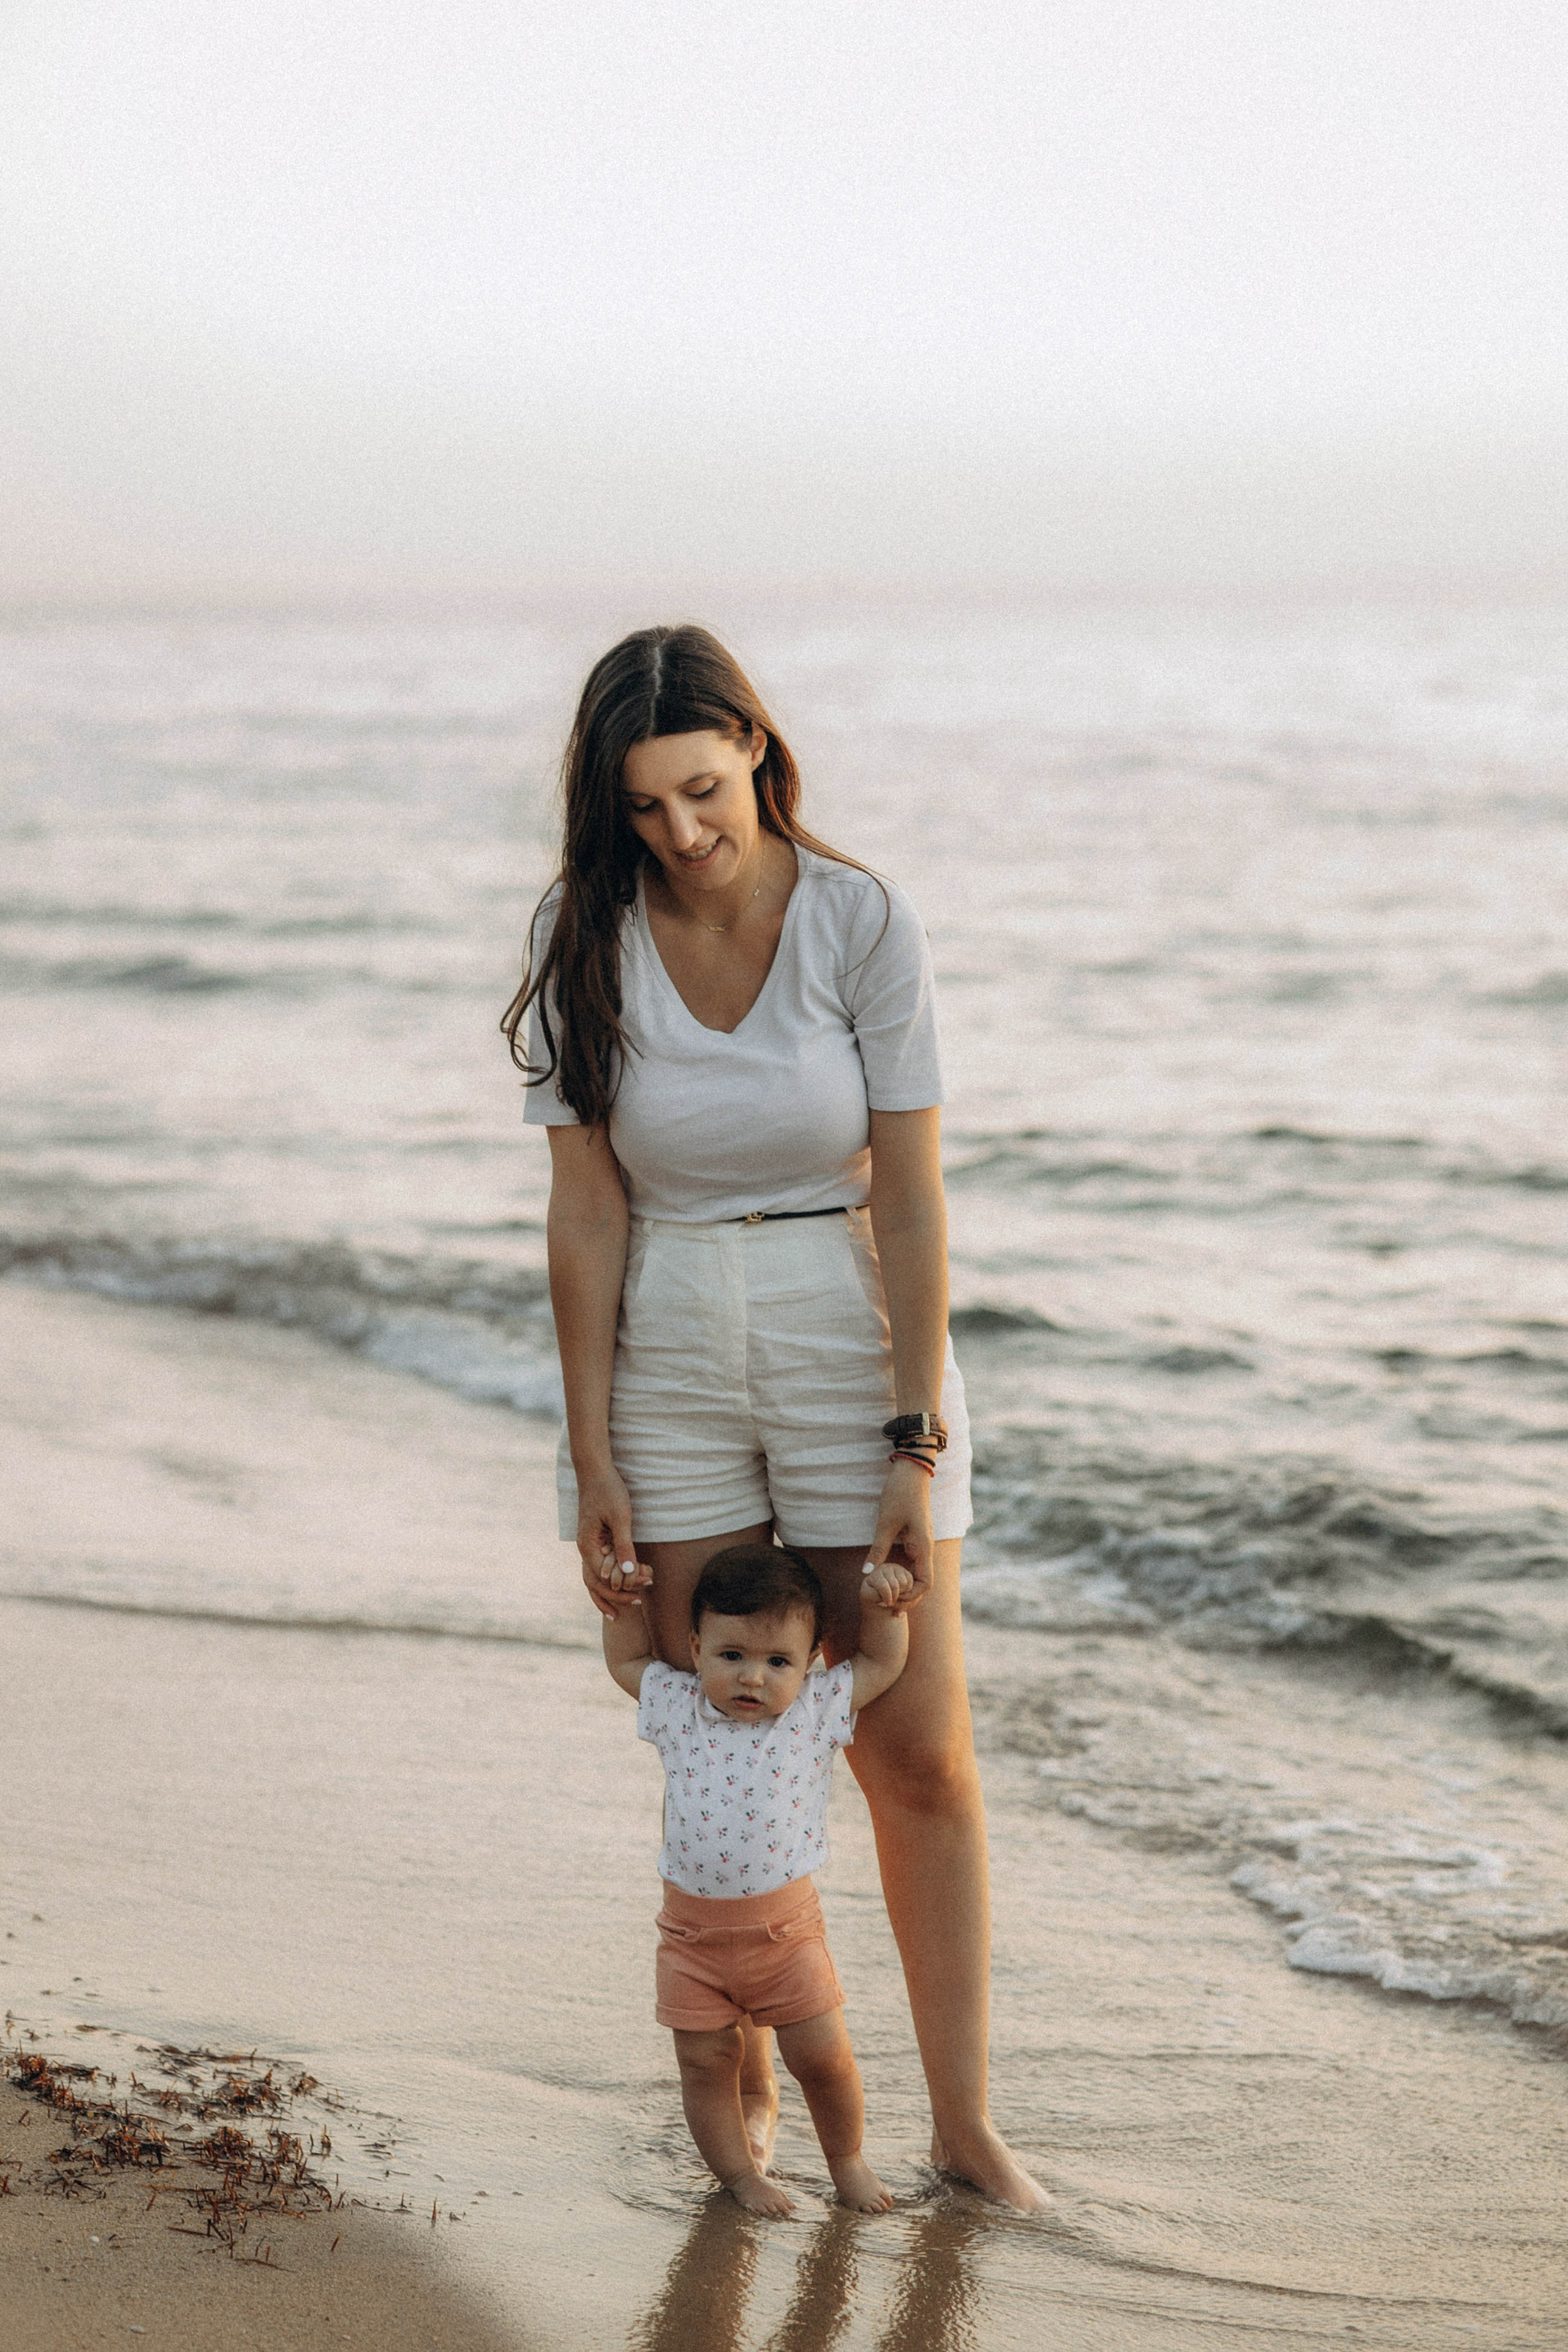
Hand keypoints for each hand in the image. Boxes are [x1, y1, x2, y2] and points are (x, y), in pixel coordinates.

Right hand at [575, 1466, 650, 1620]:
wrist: (595, 1470)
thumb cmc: (608, 1490)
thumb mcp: (620, 1517)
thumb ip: (624, 1546)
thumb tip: (630, 1573)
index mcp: (587, 1546)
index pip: (604, 1577)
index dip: (624, 1584)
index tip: (646, 1584)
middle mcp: (584, 1549)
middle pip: (597, 1583)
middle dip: (618, 1593)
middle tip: (640, 1600)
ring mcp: (588, 1545)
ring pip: (597, 1577)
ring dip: (614, 1589)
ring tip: (633, 1602)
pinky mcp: (595, 1540)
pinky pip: (600, 1566)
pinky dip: (610, 1578)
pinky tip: (623, 1583)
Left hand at [863, 1457, 933, 1608]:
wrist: (910, 1471)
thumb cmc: (900, 1493)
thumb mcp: (885, 1522)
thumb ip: (878, 1548)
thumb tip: (866, 1573)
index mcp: (923, 1547)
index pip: (924, 1584)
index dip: (910, 1597)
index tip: (891, 1601)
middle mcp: (925, 1547)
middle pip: (921, 1583)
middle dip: (907, 1597)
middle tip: (886, 1607)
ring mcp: (921, 1542)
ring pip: (917, 1573)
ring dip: (904, 1587)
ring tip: (886, 1598)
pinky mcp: (915, 1537)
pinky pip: (912, 1562)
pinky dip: (902, 1574)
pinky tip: (888, 1578)